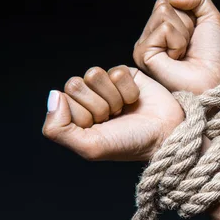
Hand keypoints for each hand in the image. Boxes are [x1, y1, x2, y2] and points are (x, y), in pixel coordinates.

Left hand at [42, 65, 183, 161]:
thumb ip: (59, 129)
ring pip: (94, 74)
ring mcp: (106, 86)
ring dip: (113, 97)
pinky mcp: (125, 75)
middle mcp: (88, 100)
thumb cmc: (130, 144)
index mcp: (75, 117)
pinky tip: (135, 101)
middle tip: (113, 119)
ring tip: (124, 110)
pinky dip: (128, 90)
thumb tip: (53, 96)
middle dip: (97, 105)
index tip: (99, 128)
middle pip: (74, 84)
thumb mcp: (90, 147)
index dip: (81, 114)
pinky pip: (116, 72)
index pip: (62, 100)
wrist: (165, 135)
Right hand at [133, 0, 219, 94]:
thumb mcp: (211, 18)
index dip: (190, 13)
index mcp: (162, 26)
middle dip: (186, 22)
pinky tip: (176, 59)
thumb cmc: (211, 58)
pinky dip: (178, 42)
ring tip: (183, 53)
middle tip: (189, 46)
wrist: (211, 81)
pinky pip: (164, 29)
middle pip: (164, 3)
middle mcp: (150, 35)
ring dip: (183, 33)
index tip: (194, 36)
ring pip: (163, 12)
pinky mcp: (142, 53)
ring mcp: (143, 44)